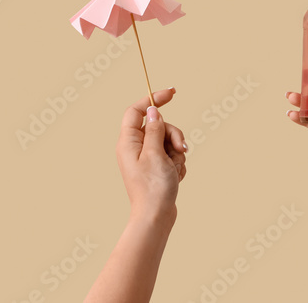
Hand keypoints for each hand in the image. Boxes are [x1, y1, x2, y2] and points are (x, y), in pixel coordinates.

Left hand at [116, 88, 187, 226]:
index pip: (137, 111)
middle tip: (179, 149)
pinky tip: (175, 176)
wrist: (156, 216)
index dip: (153, 99)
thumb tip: (153, 110)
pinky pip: (172, 154)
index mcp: (128, 142)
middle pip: (159, 125)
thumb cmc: (153, 187)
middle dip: (174, 135)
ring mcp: (146, 158)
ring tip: (176, 168)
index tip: (172, 92)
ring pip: (168, 140)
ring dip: (177, 151)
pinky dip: (177, 163)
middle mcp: (135, 148)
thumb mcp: (155, 154)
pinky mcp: (157, 167)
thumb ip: (155, 129)